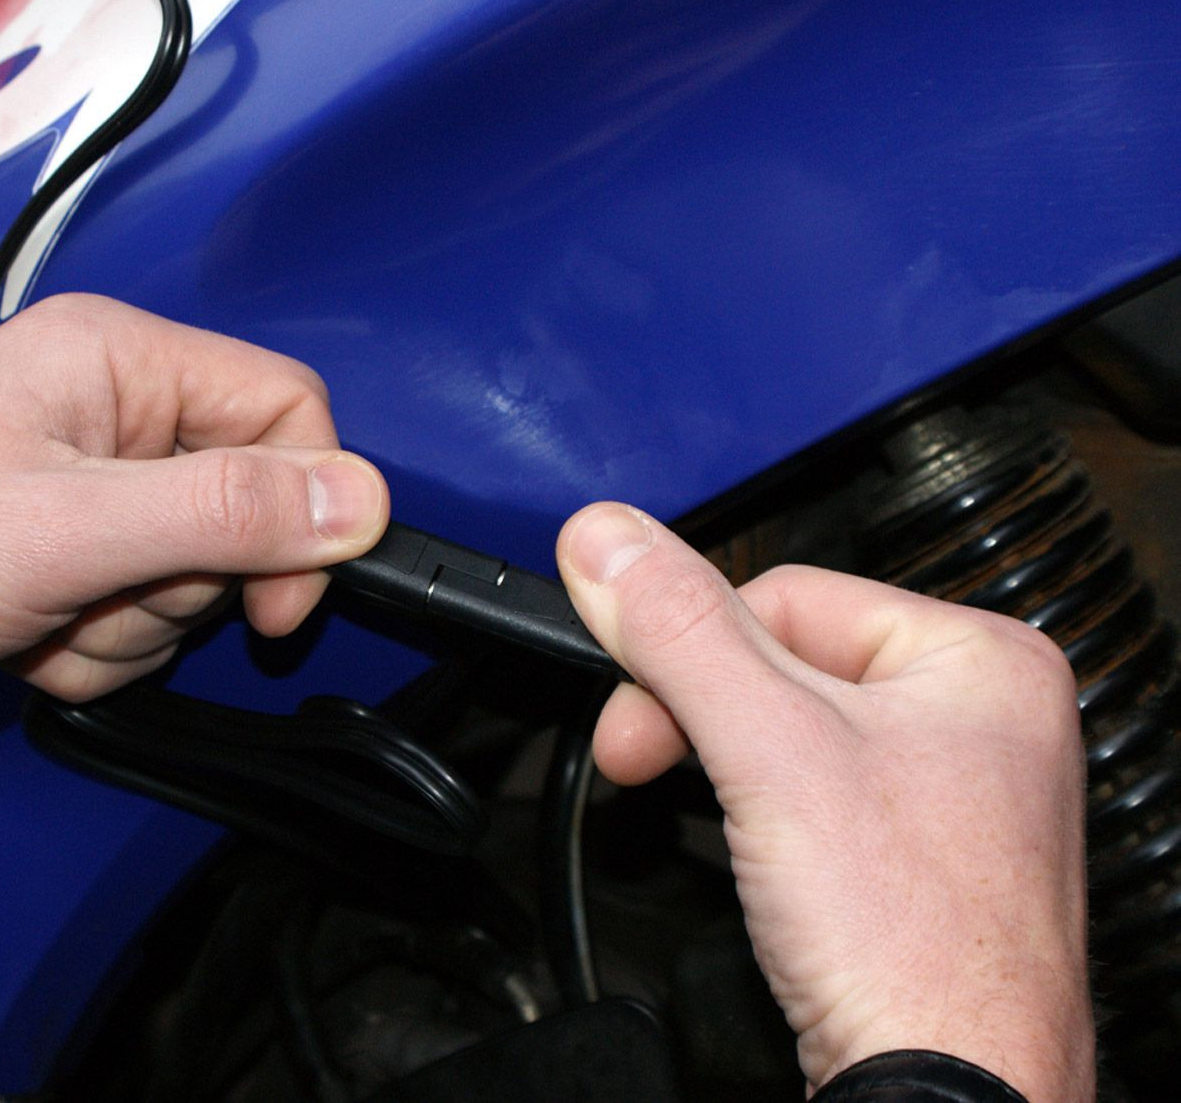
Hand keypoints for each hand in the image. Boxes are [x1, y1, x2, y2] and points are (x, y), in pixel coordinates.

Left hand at [0, 295, 388, 762]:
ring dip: (134, 625)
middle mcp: (113, 414)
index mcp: (119, 360)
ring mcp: (92, 490)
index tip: (278, 596)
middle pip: (247, 504)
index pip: (288, 410)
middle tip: (106, 593)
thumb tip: (358, 500)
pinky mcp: (73, 556)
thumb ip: (226, 511)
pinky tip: (29, 639)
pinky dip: (100, 647)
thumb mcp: (72, 530)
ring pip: (199, 574)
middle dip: (187, 583)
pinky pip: (145, 612)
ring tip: (45, 617)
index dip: (304, 507)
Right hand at [556, 502, 1093, 1099]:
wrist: (946, 1098)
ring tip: (723, 823)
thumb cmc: (913, 946)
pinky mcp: (917, 863)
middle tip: (642, 758)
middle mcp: (979, 721)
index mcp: (978, 661)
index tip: (631, 706)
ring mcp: (953, 797)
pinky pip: (814, 798)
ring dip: (728, 767)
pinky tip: (761, 861)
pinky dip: (763, 818)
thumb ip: (678, 632)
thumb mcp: (768, 750)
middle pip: (784, 664)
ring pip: (791, 734)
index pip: (785, 595)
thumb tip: (606, 540)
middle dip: (702, 716)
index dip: (690, 649)